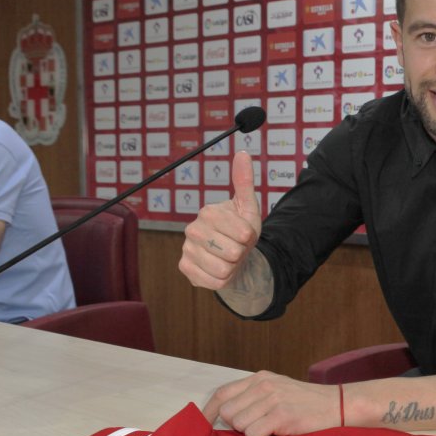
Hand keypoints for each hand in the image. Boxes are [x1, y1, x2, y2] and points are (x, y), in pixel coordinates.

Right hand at [179, 151, 263, 289]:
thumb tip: (243, 153)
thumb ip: (244, 182)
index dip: (250, 238)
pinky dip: (222, 279)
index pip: (244, 234)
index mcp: (209, 212)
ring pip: (224, 269)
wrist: (232, 255)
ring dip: (232, 267)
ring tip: (227, 257)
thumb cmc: (240, 231)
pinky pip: (214, 282)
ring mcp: (187, 249)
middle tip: (235, 247)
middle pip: (234, 252)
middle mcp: (193, 229)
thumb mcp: (248, 208)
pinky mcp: (185, 268)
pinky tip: (217, 268)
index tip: (244, 234)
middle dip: (241, 253)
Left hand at [203, 371, 338, 435]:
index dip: (209, 412)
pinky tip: (277, 433)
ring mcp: (272, 399)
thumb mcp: (278, 390)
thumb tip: (222, 417)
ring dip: (251, 432)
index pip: (222, 394)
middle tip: (257, 426)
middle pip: (227, 412)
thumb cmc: (306, 403)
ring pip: (238, 425)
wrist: (337, 405)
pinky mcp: (281, 415)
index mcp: (260, 378)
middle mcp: (264, 386)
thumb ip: (252, 397)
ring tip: (271, 428)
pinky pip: (253, 434)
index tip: (203, 426)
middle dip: (236, 425)